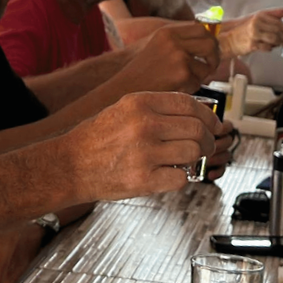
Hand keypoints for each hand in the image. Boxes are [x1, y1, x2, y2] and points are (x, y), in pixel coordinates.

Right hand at [62, 91, 228, 200]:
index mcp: (139, 103)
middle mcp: (144, 125)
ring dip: (197, 158)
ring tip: (189, 161)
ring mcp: (145, 153)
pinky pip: (181, 177)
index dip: (207, 115)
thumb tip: (194, 113)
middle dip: (208, 139)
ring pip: (194, 152)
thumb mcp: (123, 109)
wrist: (70, 165)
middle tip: (206, 145)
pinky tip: (170, 173)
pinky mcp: (144, 180)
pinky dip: (181, 177)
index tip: (212, 123)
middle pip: (197, 128)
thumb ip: (156, 109)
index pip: (189, 104)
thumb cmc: (95, 139)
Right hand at [116, 18, 221, 92]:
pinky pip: (198, 82)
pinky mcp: (182, 74)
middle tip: (209, 67)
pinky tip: (176, 89)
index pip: (201, 29)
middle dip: (214, 57)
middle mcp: (174, 41)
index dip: (210, 40)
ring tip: (185, 81)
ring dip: (200, 76)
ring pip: (206, 66)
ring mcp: (179, 57)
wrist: (125, 88)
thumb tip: (207, 42)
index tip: (209, 51)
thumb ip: (179, 41)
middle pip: (210, 43)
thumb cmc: (141, 72)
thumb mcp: (158, 47)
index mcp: (168, 32)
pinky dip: (191, 88)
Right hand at [214, 9, 282, 58]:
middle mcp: (258, 21)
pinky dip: (272, 48)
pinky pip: (268, 47)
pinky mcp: (253, 43)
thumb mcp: (257, 22)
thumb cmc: (243, 32)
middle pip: (280, 27)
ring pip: (276, 38)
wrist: (229, 40)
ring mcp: (255, 32)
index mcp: (260, 15)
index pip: (280, 12)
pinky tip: (272, 48)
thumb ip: (270, 23)